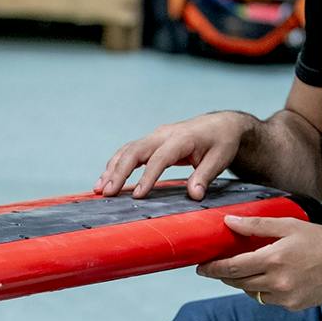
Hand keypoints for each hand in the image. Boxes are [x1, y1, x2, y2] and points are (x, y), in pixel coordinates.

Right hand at [96, 111, 256, 199]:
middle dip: (119, 172)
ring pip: (128, 150)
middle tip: (107, 192)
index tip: (138, 196)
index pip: (160, 158)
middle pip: (135, 151)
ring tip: (100, 188)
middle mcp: (163, 134)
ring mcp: (155, 136)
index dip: (148, 177)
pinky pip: (130, 151)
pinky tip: (107, 179)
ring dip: (112, 168)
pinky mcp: (151, 142)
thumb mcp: (220, 159)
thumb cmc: (221, 142)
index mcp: (181, 138)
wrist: (220, 125)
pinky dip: (116, 164)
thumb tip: (194, 196)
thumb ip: (205, 176)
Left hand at [198, 216, 321, 309]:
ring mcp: (285, 297)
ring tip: (243, 269)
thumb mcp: (291, 226)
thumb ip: (257, 226)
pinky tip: (268, 277)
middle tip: (215, 268)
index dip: (213, 269)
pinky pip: (268, 299)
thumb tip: (229, 222)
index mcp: (274, 260)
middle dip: (224, 276)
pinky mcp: (293, 306)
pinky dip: (263, 289)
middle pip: (238, 282)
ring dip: (243, 282)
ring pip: (252, 292)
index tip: (201, 267)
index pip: (233, 268)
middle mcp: (277, 282)